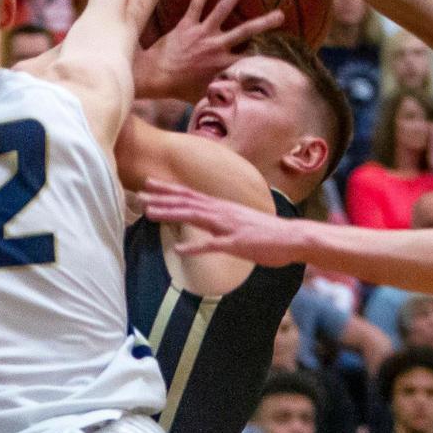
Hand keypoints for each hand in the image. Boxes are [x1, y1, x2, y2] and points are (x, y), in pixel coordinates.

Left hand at [135, 0, 283, 101]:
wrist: (155, 76)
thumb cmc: (179, 89)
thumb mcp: (205, 95)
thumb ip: (221, 95)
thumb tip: (235, 104)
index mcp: (223, 64)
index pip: (251, 56)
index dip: (267, 52)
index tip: (283, 48)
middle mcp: (216, 46)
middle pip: (245, 30)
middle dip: (265, 22)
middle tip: (281, 13)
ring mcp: (201, 33)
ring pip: (222, 9)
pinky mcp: (186, 25)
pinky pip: (195, 5)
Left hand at [139, 178, 306, 266]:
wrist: (292, 237)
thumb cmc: (267, 232)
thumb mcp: (239, 221)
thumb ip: (221, 220)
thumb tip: (207, 220)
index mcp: (222, 207)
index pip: (190, 195)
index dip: (168, 190)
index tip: (149, 184)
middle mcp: (222, 212)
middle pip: (187, 201)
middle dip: (162, 197)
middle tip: (140, 193)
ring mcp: (229, 227)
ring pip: (195, 217)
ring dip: (171, 213)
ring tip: (150, 213)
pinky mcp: (237, 243)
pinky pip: (213, 245)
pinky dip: (195, 246)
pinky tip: (179, 248)